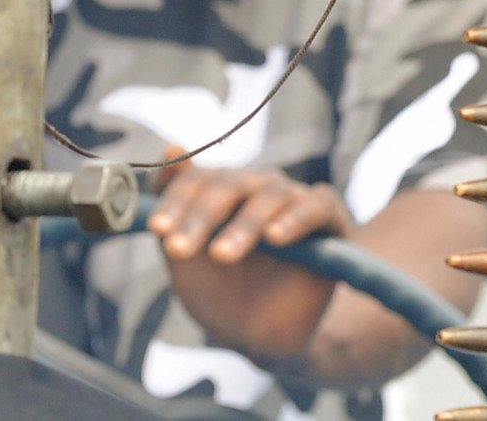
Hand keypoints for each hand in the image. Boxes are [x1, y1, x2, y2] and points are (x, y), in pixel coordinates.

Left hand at [147, 147, 352, 367]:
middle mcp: (255, 188)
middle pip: (228, 184)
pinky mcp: (329, 219)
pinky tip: (275, 237)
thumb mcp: (186, 263)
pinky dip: (296, 217)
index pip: (196, 178)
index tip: (157, 229)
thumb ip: (175, 214)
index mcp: (219, 193)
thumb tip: (171, 146)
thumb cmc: (220, 296)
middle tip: (179, 249)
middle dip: (200, 216)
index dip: (175, 199)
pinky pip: (317, 204)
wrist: (262, 340)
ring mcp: (292, 200)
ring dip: (243, 225)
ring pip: (269, 195)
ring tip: (221, 255)